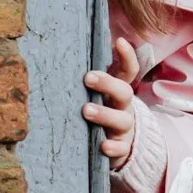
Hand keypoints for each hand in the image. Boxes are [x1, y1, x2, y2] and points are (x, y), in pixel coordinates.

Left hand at [83, 36, 140, 164]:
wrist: (117, 150)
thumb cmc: (102, 117)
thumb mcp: (100, 98)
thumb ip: (90, 83)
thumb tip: (64, 57)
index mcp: (118, 93)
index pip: (129, 71)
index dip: (128, 56)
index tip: (120, 41)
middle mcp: (124, 108)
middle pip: (124, 92)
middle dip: (107, 84)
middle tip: (88, 78)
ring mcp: (124, 129)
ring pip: (122, 120)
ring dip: (105, 114)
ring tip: (86, 110)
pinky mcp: (122, 149)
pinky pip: (120, 148)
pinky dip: (113, 147)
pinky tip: (103, 146)